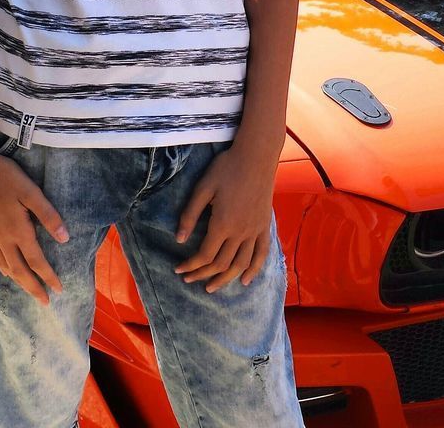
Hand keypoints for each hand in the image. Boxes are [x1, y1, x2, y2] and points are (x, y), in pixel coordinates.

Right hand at [0, 143, 68, 305]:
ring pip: (3, 265)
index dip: (48, 277)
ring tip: (26, 287)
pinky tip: (2, 267)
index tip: (58, 291)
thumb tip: (64, 238)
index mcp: (18, 231)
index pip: (36, 261)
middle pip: (19, 270)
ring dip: (17, 279)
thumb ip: (48, 215)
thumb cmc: (5, 176)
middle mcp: (1, 239)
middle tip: (44, 302)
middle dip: (33, 287)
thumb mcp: (31, 192)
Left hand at [173, 143, 276, 292]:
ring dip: (225, 279)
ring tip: (211, 287)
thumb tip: (179, 239)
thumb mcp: (203, 187)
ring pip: (240, 264)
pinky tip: (246, 280)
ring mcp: (255, 230)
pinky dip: (254, 270)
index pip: (204, 255)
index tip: (178, 269)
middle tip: (189, 279)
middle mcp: (240, 232)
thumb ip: (190, 214)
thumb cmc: (227, 168)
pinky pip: (261, 254)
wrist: (256, 155)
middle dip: (202, 275)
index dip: (190, 266)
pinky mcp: (265, 226)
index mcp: (222, 224)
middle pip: (221, 264)